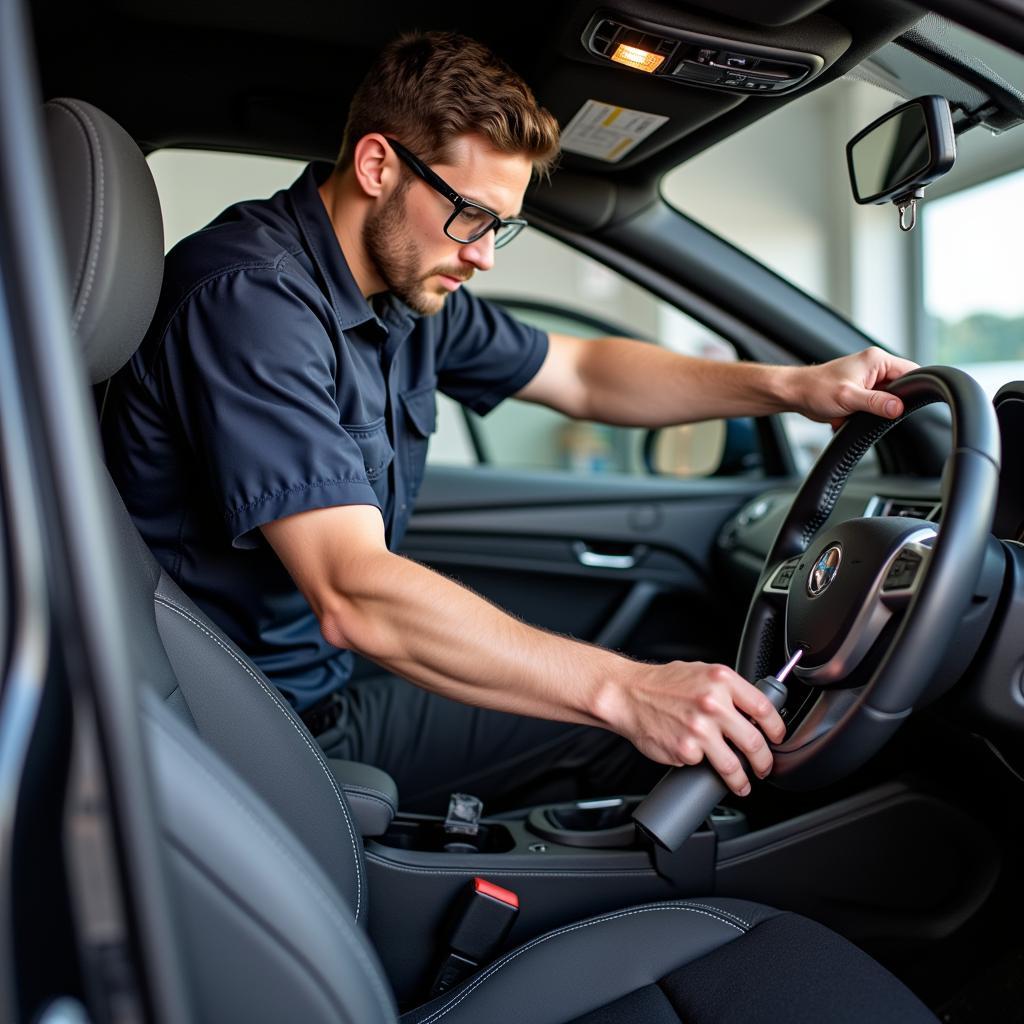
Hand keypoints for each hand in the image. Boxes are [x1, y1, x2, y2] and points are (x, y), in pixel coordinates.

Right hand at [602, 661, 786, 796]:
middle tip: (764, 767)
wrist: (627, 694)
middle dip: (764, 761)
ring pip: (734, 765)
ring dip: (742, 780)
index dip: (776, 728)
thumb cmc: (661, 684)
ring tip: (742, 784)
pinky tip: (697, 760)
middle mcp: (714, 703)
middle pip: (754, 742)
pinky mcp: (686, 750)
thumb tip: (751, 711)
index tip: (777, 738)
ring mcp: (700, 729)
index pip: (764, 708)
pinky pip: (703, 765)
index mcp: (721, 680)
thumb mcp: (700, 673)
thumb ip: (727, 690)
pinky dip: (702, 766)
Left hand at [792, 347, 917, 428]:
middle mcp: (874, 367)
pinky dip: (869, 413)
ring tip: (862, 412)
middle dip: (894, 402)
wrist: (795, 394)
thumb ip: (876, 402)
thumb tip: (898, 408)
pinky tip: (856, 416)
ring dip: (879, 410)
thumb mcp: (848, 397)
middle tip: (882, 413)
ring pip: (888, 398)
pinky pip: (875, 404)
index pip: (911, 371)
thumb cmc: (815, 389)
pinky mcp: (861, 391)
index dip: (915, 388)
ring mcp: (868, 379)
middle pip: (901, 386)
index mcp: (876, 360)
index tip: (912, 405)